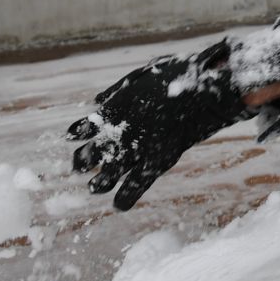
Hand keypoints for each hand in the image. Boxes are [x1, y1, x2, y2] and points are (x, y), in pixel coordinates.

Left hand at [67, 40, 249, 209]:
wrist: (203, 91)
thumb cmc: (177, 77)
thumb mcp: (142, 75)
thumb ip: (118, 90)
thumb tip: (98, 101)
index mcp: (112, 111)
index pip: (83, 129)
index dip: (77, 134)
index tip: (76, 137)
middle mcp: (118, 135)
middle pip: (88, 156)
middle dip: (81, 162)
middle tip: (79, 166)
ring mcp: (135, 152)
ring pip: (105, 178)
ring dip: (97, 184)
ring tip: (95, 186)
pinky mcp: (155, 164)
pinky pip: (133, 188)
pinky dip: (124, 199)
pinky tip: (119, 205)